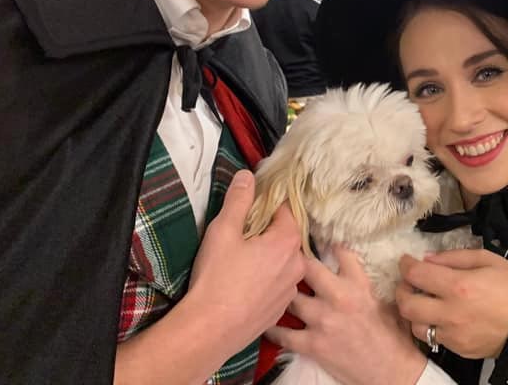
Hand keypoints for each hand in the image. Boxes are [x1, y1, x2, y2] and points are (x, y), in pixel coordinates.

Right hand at [186, 170, 305, 352]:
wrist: (210, 330)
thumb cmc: (216, 278)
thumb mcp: (223, 231)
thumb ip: (238, 200)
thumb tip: (247, 176)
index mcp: (287, 241)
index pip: (286, 210)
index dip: (268, 204)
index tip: (252, 206)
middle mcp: (297, 264)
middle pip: (287, 235)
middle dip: (268, 231)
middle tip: (243, 234)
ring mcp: (291, 289)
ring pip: (284, 261)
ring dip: (269, 256)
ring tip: (243, 260)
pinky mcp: (280, 308)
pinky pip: (278, 283)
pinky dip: (267, 278)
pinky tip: (246, 282)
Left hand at [266, 247, 427, 384]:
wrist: (390, 371)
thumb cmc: (392, 336)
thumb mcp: (385, 301)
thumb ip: (366, 283)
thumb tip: (355, 269)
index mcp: (358, 284)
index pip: (341, 252)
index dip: (327, 242)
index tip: (316, 236)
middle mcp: (338, 297)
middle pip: (307, 267)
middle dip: (296, 260)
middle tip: (285, 255)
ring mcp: (322, 320)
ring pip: (291, 297)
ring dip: (282, 293)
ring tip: (271, 287)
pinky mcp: (312, 344)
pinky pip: (283, 334)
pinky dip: (273, 329)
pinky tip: (267, 322)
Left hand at [395, 249, 507, 359]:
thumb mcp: (488, 260)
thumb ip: (455, 257)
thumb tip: (428, 259)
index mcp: (459, 286)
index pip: (417, 275)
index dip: (406, 266)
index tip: (406, 261)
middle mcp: (450, 312)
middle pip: (407, 305)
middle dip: (401, 291)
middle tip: (408, 283)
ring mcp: (453, 335)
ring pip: (416, 327)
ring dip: (414, 312)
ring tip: (423, 302)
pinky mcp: (458, 349)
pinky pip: (434, 339)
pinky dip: (431, 326)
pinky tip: (439, 316)